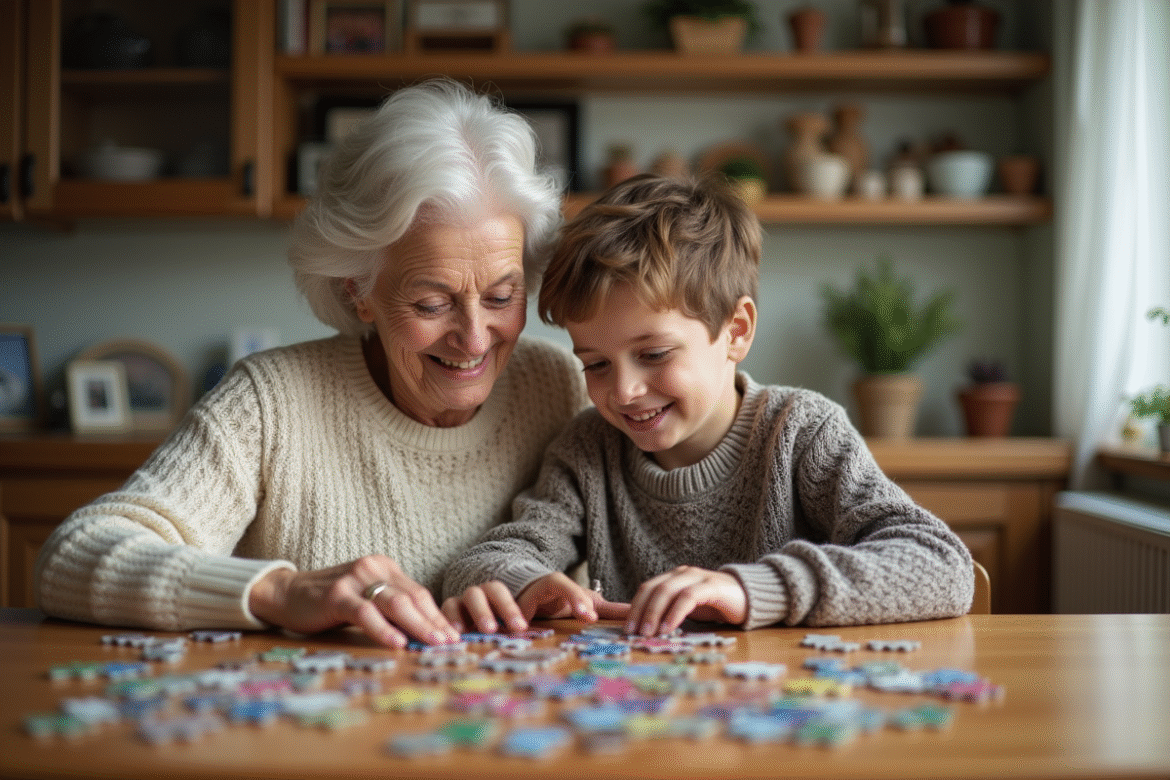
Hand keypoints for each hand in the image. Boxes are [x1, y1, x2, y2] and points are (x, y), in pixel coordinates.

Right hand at [248, 555, 459, 648]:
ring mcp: (355, 580)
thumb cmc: (330, 600)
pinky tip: (396, 642)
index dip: (437, 616)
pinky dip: (383, 629)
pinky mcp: (337, 595)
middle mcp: (374, 568)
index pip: (419, 593)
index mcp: (385, 567)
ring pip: (395, 604)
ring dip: (417, 626)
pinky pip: (366, 613)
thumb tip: (423, 632)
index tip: (454, 636)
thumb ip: (390, 606)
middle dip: (434, 623)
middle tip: (450, 644)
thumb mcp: (365, 597)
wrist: (287, 593)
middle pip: (412, 598)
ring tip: (433, 644)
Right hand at [441, 573, 629, 634]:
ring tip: (491, 629)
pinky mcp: (460, 606)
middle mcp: (511, 587)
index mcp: (540, 586)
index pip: (556, 582)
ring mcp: (482, 593)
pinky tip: (456, 635)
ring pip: (477, 592)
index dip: (573, 595)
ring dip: (483, 609)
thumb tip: (637, 611)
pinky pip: (451, 606)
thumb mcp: (570, 603)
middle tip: (523, 626)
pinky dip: (452, 617)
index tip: (588, 615)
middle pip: (508, 586)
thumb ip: (601, 608)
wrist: (504, 589)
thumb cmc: (542, 602)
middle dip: (514, 604)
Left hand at [625, 566, 746, 636]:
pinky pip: (688, 597)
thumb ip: (669, 613)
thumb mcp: (688, 609)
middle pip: (653, 588)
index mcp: (673, 577)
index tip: (627, 628)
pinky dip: (675, 613)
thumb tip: (645, 630)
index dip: (634, 607)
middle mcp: (682, 573)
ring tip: (648, 632)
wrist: (750, 598)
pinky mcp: (711, 586)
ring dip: (654, 612)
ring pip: (667, 590)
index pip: (647, 588)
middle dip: (640, 611)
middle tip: (634, 632)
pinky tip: (668, 628)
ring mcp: (697, 577)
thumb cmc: (716, 605)